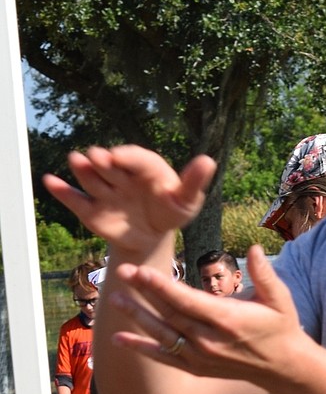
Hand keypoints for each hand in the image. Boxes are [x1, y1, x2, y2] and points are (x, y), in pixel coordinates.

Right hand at [43, 145, 214, 259]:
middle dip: (103, 160)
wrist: (151, 237)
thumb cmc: (171, 212)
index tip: (118, 157)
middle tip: (97, 156)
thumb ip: (193, 182)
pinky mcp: (91, 209)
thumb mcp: (186, 200)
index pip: (136, 159)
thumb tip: (208, 160)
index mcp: (146, 168)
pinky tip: (50, 181)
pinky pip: (75, 200)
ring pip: (92, 179)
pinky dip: (62, 192)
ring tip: (76, 160)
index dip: (127, 157)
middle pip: (111, 166)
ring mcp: (105, 191)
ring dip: (82, 170)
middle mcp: (121, 175)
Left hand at [108, 246, 314, 388]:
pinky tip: (118, 338)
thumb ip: (264, 273)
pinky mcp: (195, 368)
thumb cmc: (281, 326)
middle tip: (121, 272)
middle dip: (143, 293)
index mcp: (228, 320)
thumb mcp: (280, 298)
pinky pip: (163, 357)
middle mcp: (210, 341)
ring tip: (114, 298)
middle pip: (169, 314)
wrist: (283, 367)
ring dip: (136, 317)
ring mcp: (200, 357)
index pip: (187, 301)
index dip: (162, 287)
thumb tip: (253, 247)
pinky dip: (141, 348)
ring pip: (162, 335)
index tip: (141, 272)